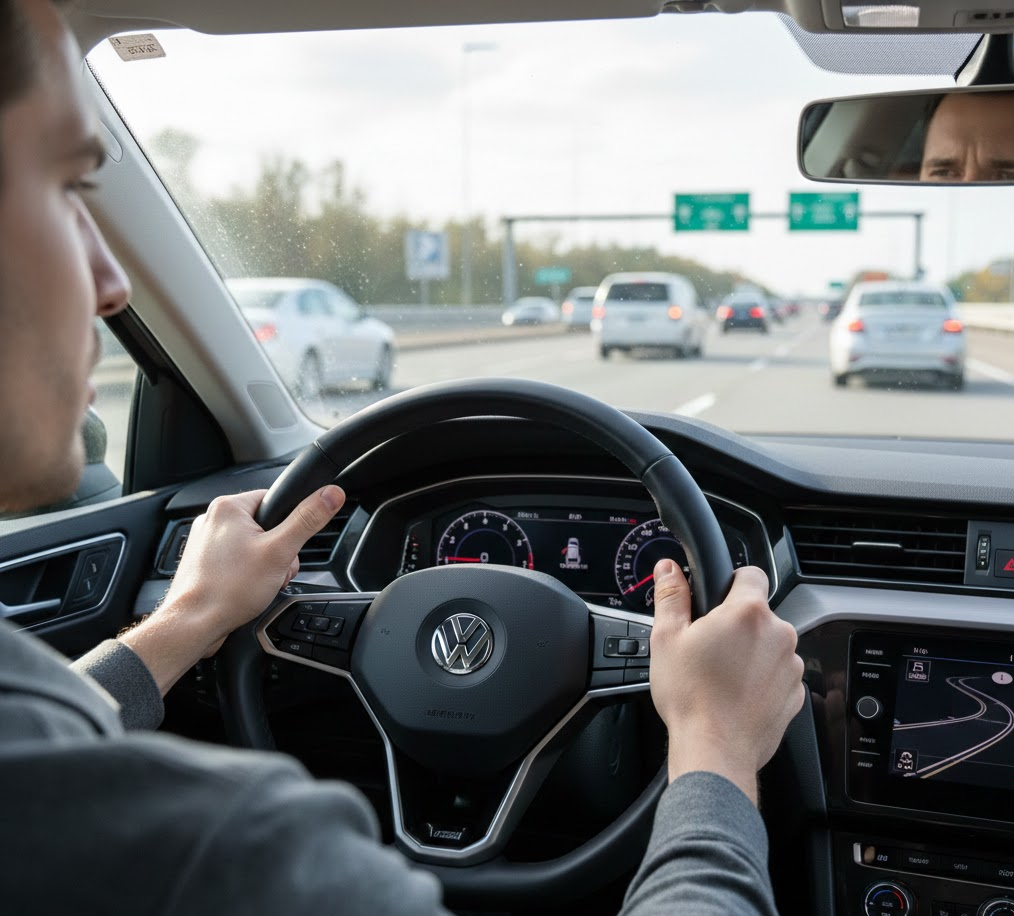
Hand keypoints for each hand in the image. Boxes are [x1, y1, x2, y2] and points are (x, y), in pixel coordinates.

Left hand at [121, 485, 345, 693]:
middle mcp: (212, 519)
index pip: (274, 500)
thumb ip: (307, 520)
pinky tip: (244, 588)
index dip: (288, 525)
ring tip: (256, 582)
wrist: (194, 624)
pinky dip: (246, 573)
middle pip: (265, 525)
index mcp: (228, 506)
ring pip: (252, 545)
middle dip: (277, 551)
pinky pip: (237, 560)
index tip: (285, 546)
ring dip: (264, 564)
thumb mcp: (279, 552)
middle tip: (271, 570)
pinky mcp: (203, 561)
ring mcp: (205, 541)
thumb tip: (330, 494)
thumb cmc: (227, 590)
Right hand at [648, 560, 803, 803]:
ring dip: (750, 652)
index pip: (751, 574)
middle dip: (736, 624)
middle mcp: (778, 633)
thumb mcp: (666, 638)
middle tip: (708, 646)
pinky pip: (777, 674)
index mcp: (747, 612)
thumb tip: (668, 569)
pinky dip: (760, 679)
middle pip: (759, 613)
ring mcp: (790, 665)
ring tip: (721, 674)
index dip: (731, 582)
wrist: (715, 751)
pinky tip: (735, 693)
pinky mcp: (795, 693)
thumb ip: (671, 596)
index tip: (717, 600)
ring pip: (769, 644)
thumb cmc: (690, 696)